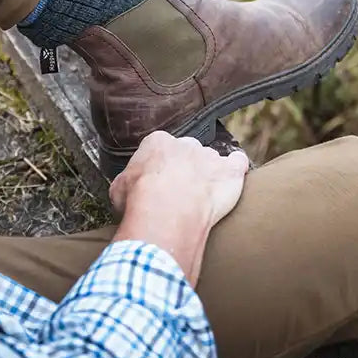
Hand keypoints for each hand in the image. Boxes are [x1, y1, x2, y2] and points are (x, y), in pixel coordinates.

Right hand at [109, 132, 250, 284]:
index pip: (161, 149)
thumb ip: (127, 181)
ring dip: (209, 175)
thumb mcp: (118, 189)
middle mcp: (186, 144)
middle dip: (186, 169)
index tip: (159, 184)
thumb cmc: (139, 202)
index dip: (161, 168)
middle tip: (181, 193)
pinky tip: (233, 179)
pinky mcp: (230, 171)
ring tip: (203, 198)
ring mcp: (210, 156)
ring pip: (212, 161)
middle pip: (189, 152)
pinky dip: (237, 168)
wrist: (166, 214)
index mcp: (157, 142)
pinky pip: (238, 162)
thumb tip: (127, 187)